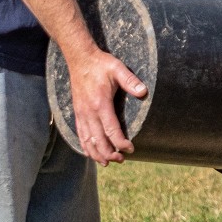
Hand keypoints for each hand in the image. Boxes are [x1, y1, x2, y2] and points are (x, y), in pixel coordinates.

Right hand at [67, 44, 147, 164]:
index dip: (121, 142)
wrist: (80, 59)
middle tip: (122, 159)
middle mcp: (89, 112)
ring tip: (108, 162)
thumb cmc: (100, 64)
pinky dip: (85, 146)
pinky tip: (91, 153)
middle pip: (98, 140)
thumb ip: (130, 81)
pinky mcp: (78, 113)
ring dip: (97, 153)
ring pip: (87, 140)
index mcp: (100, 103)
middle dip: (110, 153)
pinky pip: (80, 134)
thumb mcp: (117, 69)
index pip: (111, 130)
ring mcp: (81, 113)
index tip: (130, 149)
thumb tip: (143, 92)